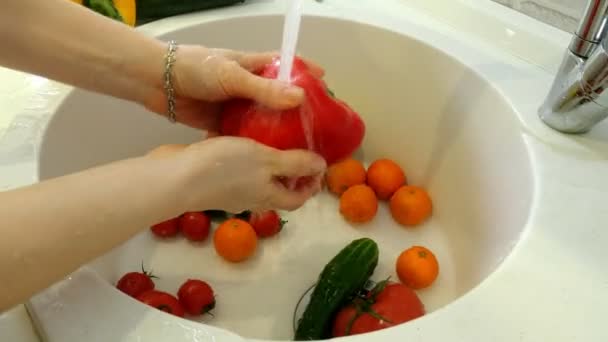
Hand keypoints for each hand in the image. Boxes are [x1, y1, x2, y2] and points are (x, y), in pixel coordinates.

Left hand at [144, 45, 324, 132]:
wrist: (158, 83)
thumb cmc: (196, 68)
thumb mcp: (232, 76)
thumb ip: (263, 89)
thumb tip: (298, 99)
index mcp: (254, 66)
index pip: (287, 66)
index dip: (307, 74)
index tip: (327, 86)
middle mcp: (248, 86)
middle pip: (279, 98)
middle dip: (296, 111)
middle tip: (315, 128)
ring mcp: (236, 105)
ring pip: (263, 120)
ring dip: (276, 131)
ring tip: (297, 149)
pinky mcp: (223, 122)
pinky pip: (244, 134)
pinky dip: (253, 144)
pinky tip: (267, 158)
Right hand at [149, 137, 326, 212]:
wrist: (174, 177)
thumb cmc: (224, 169)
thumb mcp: (267, 160)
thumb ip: (295, 163)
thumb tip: (322, 166)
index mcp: (268, 196)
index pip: (297, 199)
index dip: (311, 185)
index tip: (318, 164)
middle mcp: (250, 196)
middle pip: (277, 187)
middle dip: (290, 168)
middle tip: (297, 141)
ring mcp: (229, 188)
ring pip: (254, 174)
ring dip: (265, 157)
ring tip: (271, 131)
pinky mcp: (211, 175)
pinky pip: (232, 163)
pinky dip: (240, 149)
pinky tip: (239, 126)